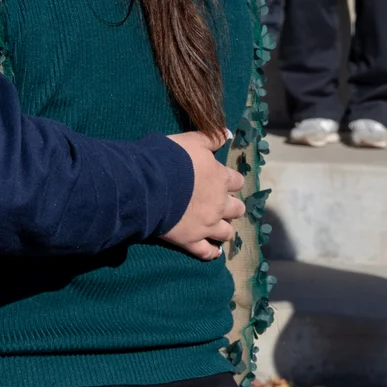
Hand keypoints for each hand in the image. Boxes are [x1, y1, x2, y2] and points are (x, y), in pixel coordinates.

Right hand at [160, 130, 245, 260]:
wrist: (149, 185)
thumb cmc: (169, 159)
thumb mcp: (191, 140)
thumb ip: (210, 137)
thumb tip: (228, 133)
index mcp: (220, 179)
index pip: (236, 180)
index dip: (230, 181)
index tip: (223, 180)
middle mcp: (219, 204)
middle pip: (237, 209)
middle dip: (232, 207)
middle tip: (220, 204)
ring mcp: (207, 225)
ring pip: (226, 232)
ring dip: (223, 229)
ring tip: (217, 227)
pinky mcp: (191, 240)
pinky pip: (206, 252)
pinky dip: (210, 253)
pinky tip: (212, 252)